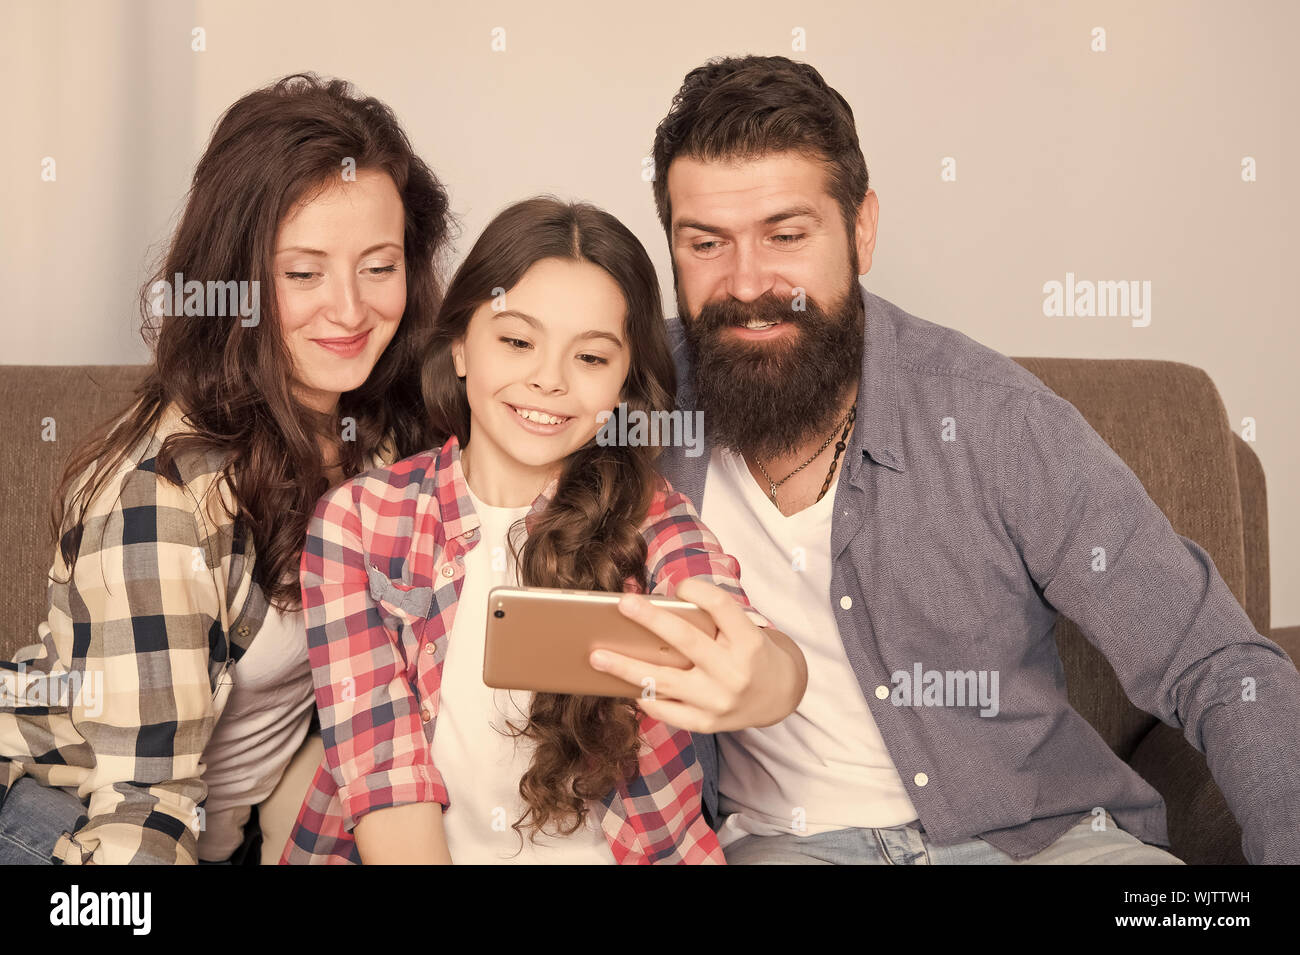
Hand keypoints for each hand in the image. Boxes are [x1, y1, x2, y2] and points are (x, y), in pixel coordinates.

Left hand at [588, 578, 806, 732]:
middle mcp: (734, 671)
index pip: (720, 605)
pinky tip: (628, 687)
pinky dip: (646, 697)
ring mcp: (718, 701)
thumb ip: (711, 618)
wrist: (780, 696)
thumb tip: (656, 608)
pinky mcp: (707, 723)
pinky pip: (667, 711)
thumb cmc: (753, 654)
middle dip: (650, 620)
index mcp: (748, 641)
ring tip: (598, 657)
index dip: (696, 590)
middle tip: (622, 604)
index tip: (678, 585)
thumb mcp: (744, 629)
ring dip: (626, 668)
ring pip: (664, 681)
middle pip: (685, 640)